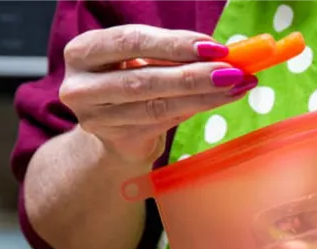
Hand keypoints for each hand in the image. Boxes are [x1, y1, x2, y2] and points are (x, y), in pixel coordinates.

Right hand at [59, 25, 257, 164]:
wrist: (114, 132)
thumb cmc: (131, 83)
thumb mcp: (141, 60)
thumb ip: (171, 53)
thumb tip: (219, 51)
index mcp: (83, 52)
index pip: (132, 41)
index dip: (175, 43)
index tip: (213, 47)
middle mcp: (81, 86)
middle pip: (144, 78)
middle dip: (193, 74)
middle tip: (231, 71)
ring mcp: (96, 118)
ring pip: (157, 105)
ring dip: (202, 95)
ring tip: (235, 85)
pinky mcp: (116, 140)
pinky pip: (162, 124)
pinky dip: (196, 110)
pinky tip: (220, 100)